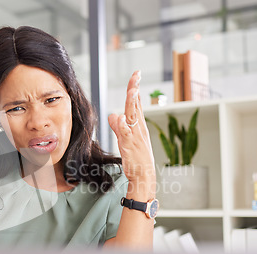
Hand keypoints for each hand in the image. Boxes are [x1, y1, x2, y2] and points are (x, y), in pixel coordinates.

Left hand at [108, 71, 155, 198]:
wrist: (144, 175)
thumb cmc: (136, 158)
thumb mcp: (126, 140)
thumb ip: (118, 127)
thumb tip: (113, 116)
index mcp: (138, 125)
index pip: (137, 103)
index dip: (136, 89)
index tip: (136, 75)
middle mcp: (138, 128)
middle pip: (136, 105)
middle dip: (136, 89)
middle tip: (136, 74)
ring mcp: (135, 136)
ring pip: (133, 116)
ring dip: (132, 103)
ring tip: (132, 90)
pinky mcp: (130, 146)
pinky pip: (126, 134)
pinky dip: (123, 126)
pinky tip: (120, 118)